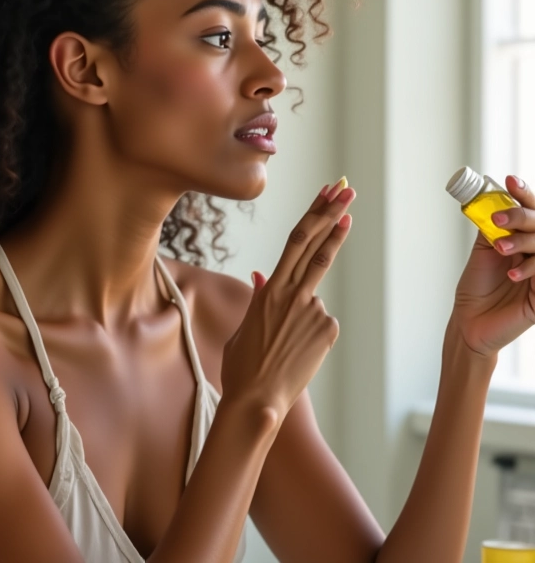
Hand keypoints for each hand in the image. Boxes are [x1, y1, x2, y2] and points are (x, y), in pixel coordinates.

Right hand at [220, 180, 353, 420]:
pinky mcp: (328, 332)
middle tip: (348, 191)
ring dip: (313, 292)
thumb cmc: (243, 364)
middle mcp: (293, 294)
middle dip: (334, 215)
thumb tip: (262, 276)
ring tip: (312, 292)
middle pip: (318, 246)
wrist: (258, 400)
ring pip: (315, 292)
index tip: (329, 195)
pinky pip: (322, 322)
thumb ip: (259, 298)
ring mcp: (314, 313)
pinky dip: (312, 331)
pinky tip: (297, 351)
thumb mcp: (245, 325)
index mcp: (269, 289)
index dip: (314, 215)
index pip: (296, 241)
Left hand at [452, 174, 534, 356]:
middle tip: (498, 219)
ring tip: (499, 248)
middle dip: (522, 217)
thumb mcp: (484, 249)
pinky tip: (512, 273)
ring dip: (523, 242)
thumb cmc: (477, 287)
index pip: (532, 212)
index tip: (509, 180)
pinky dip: (531, 269)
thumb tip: (493, 200)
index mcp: (524, 240)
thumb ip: (493, 226)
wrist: (469, 321)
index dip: (524, 194)